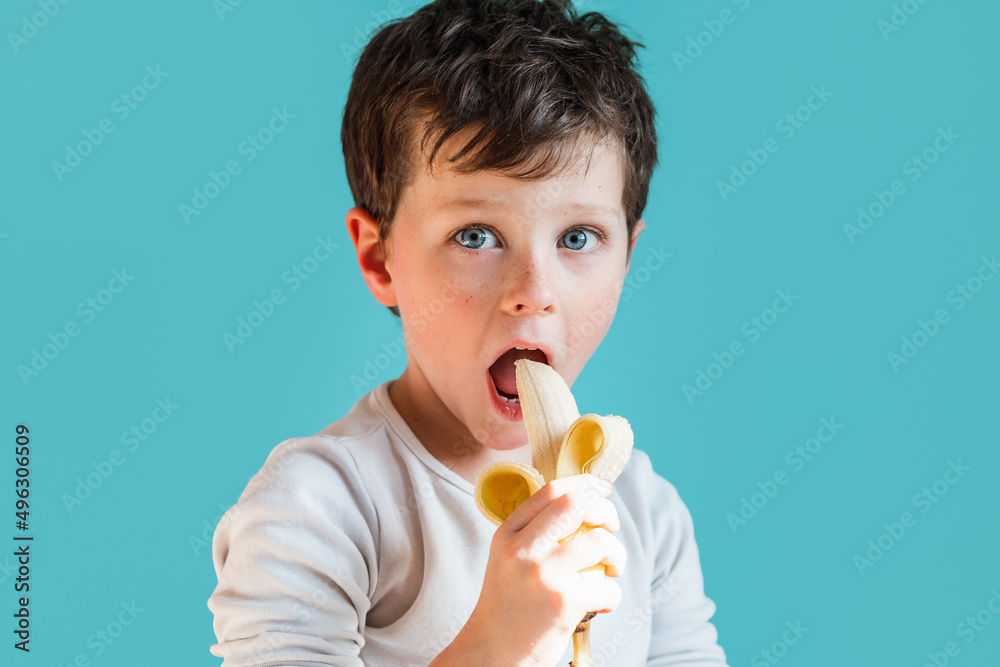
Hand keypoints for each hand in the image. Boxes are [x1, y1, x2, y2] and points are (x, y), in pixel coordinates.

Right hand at [458, 474, 625, 666]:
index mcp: (508, 533)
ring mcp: (543, 574)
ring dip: (617, 554)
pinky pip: (607, 587)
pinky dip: (613, 595)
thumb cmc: (508, 605)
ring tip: (612, 570)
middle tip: (612, 529)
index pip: (551, 490)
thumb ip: (535, 532)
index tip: (603, 489)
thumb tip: (582, 503)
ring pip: (599, 542)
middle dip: (606, 511)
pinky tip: (601, 604)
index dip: (585, 484)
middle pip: (577, 505)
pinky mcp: (563, 602)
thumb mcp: (508, 558)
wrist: (492, 651)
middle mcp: (522, 548)